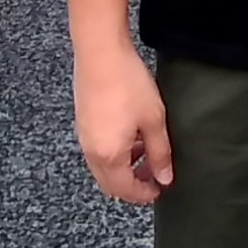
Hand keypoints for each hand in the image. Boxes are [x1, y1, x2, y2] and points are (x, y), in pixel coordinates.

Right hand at [74, 45, 172, 204]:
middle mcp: (91, 151)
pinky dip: (113, 153)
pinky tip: (130, 137)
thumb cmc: (127, 84)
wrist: (100, 52)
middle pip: (110, 184)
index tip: (159, 191)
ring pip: (102, 167)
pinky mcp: (82, 122)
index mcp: (109, 156)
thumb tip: (165, 178)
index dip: (144, 194)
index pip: (125, 190)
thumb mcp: (153, 119)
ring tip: (145, 154)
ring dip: (123, 169)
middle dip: (132, 186)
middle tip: (153, 178)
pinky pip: (97, 150)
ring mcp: (84, 136)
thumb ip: (160, 153)